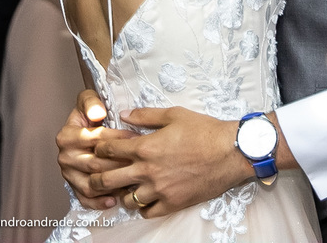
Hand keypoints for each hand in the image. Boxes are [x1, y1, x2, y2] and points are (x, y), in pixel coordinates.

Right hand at [56, 89, 137, 210]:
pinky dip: (99, 202)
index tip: (136, 138)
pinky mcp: (73, 187)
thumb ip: (91, 102)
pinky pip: (85, 198)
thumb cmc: (90, 115)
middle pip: (95, 164)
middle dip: (120, 163)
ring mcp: (68, 174)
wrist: (84, 129)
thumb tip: (98, 112)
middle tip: (140, 162)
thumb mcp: (88, 100)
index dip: (118, 138)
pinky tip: (115, 199)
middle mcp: (65, 156)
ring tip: (132, 181)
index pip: (96, 139)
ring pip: (92, 184)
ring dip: (113, 184)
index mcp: (67, 136)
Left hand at [91, 106, 245, 217]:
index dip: (99, 148)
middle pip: (108, 179)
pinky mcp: (173, 203)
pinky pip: (147, 213)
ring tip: (124, 187)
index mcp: (145, 147)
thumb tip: (123, 115)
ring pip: (126, 199)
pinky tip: (144, 199)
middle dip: (96, 177)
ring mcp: (159, 189)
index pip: (108, 150)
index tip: (99, 149)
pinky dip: (142, 207)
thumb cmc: (204, 130)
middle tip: (95, 175)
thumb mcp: (173, 114)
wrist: (231, 152)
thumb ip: (145, 115)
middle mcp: (147, 170)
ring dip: (122, 193)